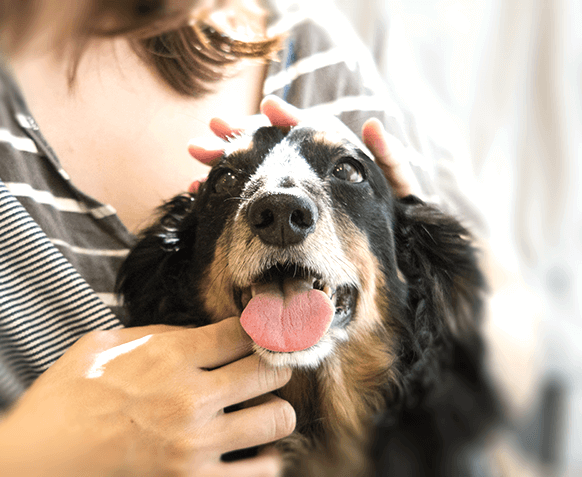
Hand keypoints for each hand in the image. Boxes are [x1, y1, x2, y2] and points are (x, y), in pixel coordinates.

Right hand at [0, 319, 294, 476]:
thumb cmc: (65, 398)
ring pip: (277, 420)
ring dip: (275, 411)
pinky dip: (264, 461)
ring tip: (263, 411)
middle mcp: (191, 398)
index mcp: (169, 357)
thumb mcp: (102, 345)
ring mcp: (196, 445)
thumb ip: (155, 334)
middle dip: (274, 365)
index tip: (262, 332)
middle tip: (267, 369)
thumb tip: (196, 333)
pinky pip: (259, 473)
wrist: (39, 461)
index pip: (242, 333)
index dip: (259, 328)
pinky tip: (251, 452)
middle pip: (269, 370)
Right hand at [188, 95, 420, 197]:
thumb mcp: (393, 188)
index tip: (267, 109)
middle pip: (265, 142)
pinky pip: (243, 195)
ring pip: (248, 166)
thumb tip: (373, 125)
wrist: (379, 253)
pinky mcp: (275, 208)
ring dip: (223, 160)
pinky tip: (202, 189)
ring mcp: (286, 186)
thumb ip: (388, 160)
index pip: (301, 127)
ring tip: (197, 157)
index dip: (284, 117)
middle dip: (236, 136)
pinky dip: (225, 189)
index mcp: (326, 153)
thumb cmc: (389, 214)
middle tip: (210, 133)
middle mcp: (301, 163)